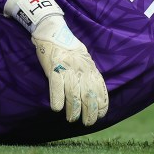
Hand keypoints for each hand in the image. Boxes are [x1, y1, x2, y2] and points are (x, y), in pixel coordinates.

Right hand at [5, 0, 107, 125]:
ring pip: (74, 95)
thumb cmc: (67, 46)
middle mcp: (82, 69)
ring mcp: (68, 69)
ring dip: (73, 110)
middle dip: (90, 112)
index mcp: (90, 67)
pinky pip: (57, 87)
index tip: (99, 115)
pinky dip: (57, 99)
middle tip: (87, 123)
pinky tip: (57, 109)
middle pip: (89, 95)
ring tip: (71, 119)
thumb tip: (94, 91)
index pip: (101, 90)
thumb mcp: (84, 58)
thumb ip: (89, 73)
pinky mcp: (54, 67)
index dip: (101, 105)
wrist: (52, 30)